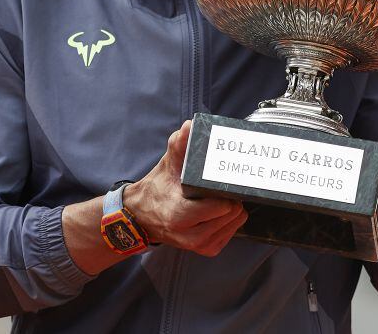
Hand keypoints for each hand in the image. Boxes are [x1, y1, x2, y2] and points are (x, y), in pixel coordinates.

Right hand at [127, 120, 247, 255]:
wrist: (142, 217)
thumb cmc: (158, 188)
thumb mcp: (167, 165)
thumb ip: (179, 145)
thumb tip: (190, 126)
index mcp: (179, 215)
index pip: (221, 207)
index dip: (225, 191)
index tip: (224, 180)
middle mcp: (191, 235)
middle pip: (232, 214)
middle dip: (231, 198)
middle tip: (223, 187)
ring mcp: (200, 245)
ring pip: (235, 223)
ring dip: (232, 210)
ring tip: (220, 198)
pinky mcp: (207, 250)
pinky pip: (232, 232)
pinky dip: (229, 221)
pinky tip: (218, 211)